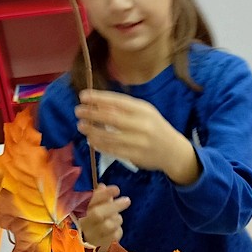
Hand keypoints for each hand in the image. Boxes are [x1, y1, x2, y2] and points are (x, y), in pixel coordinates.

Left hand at [76, 90, 198, 184]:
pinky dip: (100, 145)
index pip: (118, 101)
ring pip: (110, 136)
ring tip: (81, 126)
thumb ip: (125, 108)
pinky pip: (113, 150)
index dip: (99, 98)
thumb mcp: (145, 113)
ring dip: (92, 131)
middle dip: (92, 114)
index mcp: (144, 110)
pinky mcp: (136, 155)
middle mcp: (142, 124)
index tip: (83, 96)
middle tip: (78, 111)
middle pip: (112, 118)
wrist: (173, 151)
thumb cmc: (155, 127)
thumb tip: (98, 103)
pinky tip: (92, 140)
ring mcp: (139, 141)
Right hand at [77, 184, 129, 251]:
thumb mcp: (89, 208)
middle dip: (114, 206)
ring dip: (116, 219)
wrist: (85, 247)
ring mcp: (89, 238)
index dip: (103, 194)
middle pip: (97, 214)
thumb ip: (96, 197)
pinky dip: (118, 230)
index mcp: (77, 212)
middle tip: (127, 200)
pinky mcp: (99, 248)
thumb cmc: (89, 223)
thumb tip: (103, 187)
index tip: (116, 189)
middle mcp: (81, 225)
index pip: (88, 201)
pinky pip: (114, 237)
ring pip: (108, 225)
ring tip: (116, 217)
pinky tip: (115, 229)